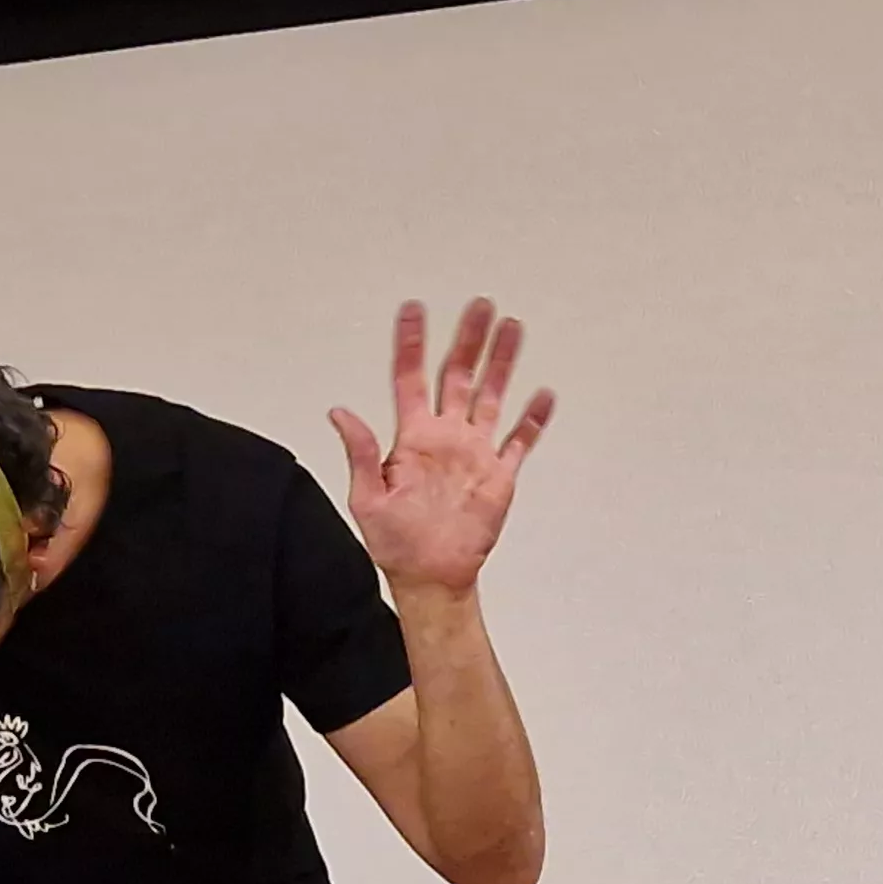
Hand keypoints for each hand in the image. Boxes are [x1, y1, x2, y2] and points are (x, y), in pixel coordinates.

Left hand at [331, 297, 552, 594]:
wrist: (432, 577)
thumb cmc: (396, 544)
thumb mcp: (367, 498)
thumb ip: (360, 452)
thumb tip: (340, 412)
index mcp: (412, 438)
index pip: (411, 378)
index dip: (411, 343)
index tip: (415, 310)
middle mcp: (446, 437)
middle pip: (459, 375)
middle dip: (469, 339)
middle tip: (480, 306)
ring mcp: (474, 453)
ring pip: (491, 396)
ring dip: (501, 363)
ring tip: (512, 329)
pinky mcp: (499, 476)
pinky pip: (519, 441)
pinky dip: (532, 419)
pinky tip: (542, 395)